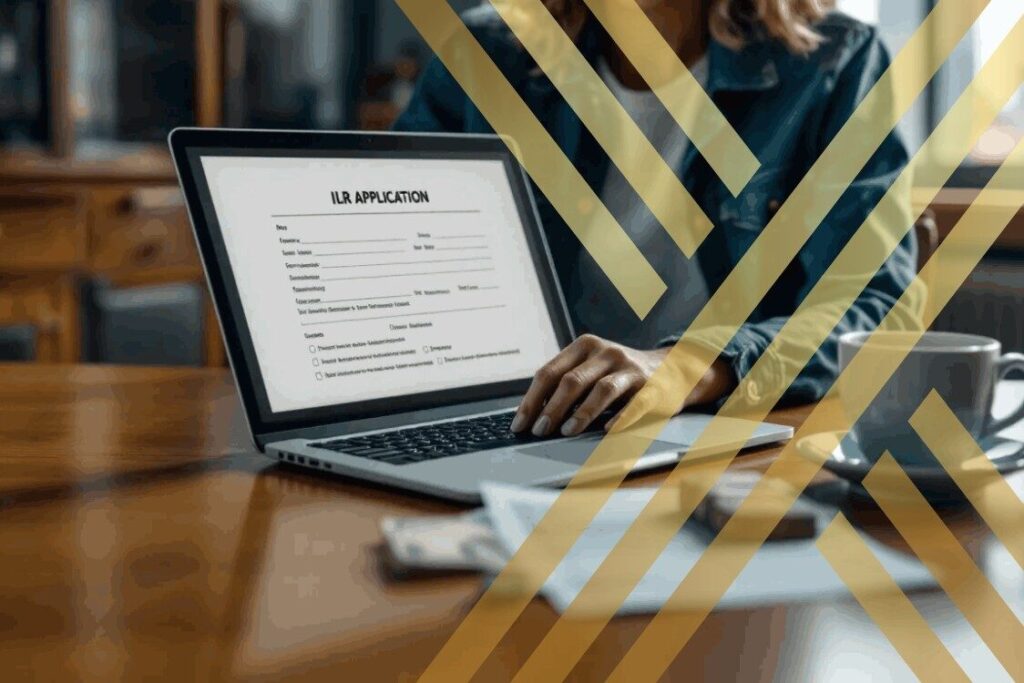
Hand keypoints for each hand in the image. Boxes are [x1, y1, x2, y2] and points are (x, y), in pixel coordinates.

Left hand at [510, 334, 734, 436]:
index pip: (549, 372)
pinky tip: (606, 431)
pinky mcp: (652, 387)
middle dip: (552, 408)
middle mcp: (605, 353)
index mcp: (584, 347)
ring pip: (601, 389)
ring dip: (581, 413)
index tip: (520, 423)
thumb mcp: (591, 368)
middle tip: (539, 431)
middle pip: (572, 380)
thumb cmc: (620, 374)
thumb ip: (565, 384)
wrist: (672, 369)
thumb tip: (532, 415)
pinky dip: (619, 418)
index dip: (532, 399)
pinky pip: (634, 404)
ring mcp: (629, 369)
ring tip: (567, 432)